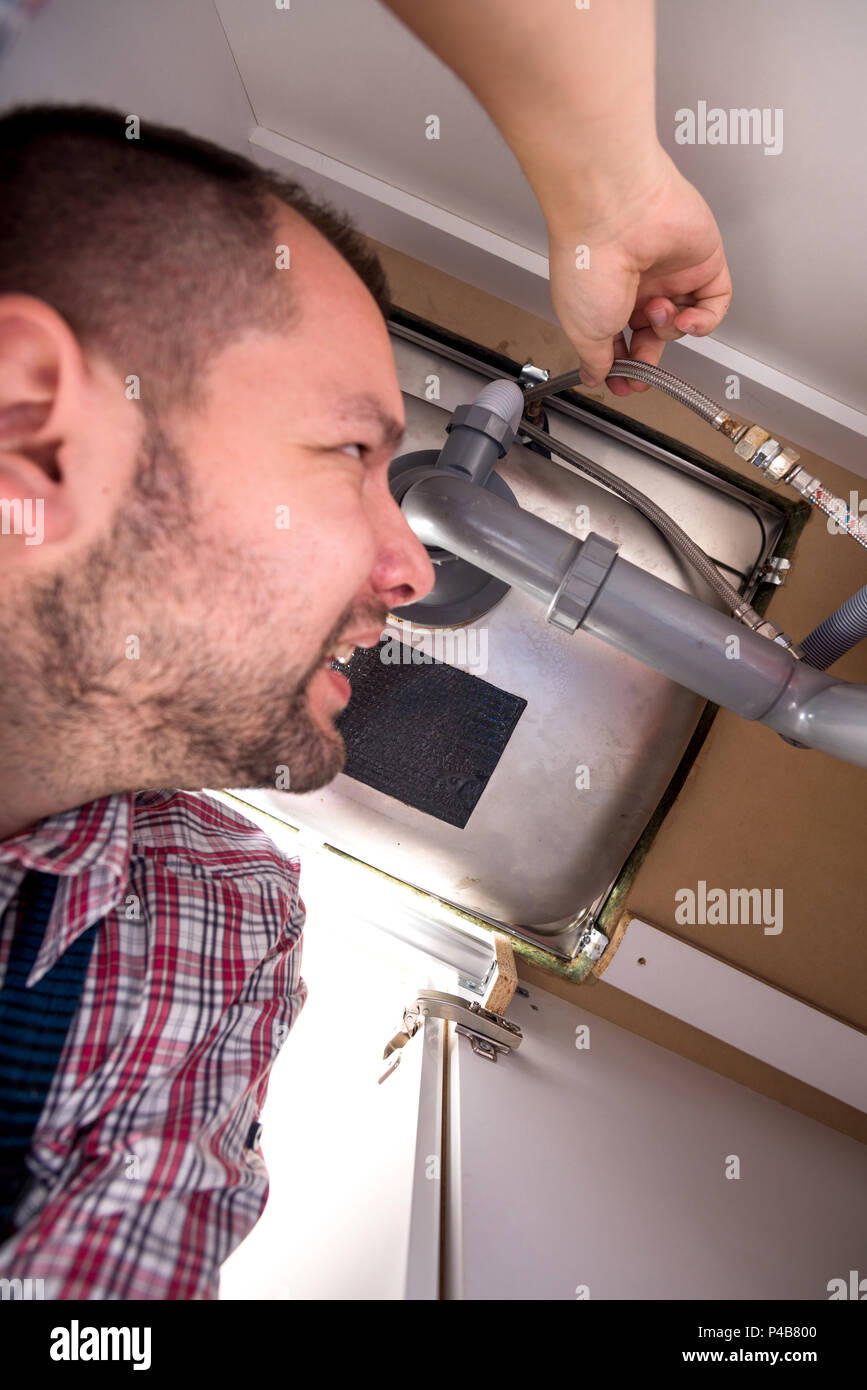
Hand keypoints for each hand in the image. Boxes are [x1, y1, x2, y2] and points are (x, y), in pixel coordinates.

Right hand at [546, 150, 731, 395]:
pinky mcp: (703, 262)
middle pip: (653, 336)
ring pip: (683, 322)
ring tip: (656, 313)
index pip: (620, 342)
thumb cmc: (589, 260)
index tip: (622, 383)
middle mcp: (639, 284)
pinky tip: (686, 317)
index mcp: (606, 297)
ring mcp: (672, 273)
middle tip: (642, 373)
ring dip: (670, 330)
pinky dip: (704, 320)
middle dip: (648, 359)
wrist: (615, 213)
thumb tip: (595, 376)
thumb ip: (595, 359)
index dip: (623, 366)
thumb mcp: (583, 329)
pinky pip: (715, 304)